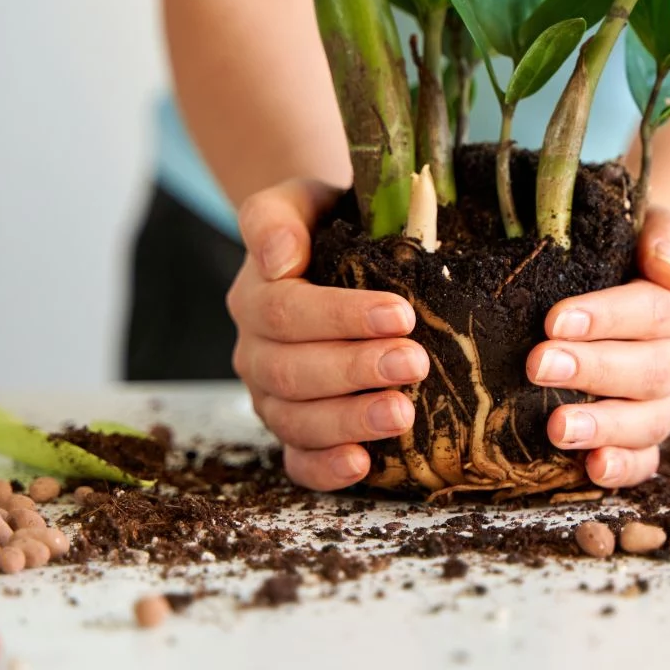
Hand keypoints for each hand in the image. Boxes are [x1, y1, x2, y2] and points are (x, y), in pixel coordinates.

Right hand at [226, 180, 428, 490]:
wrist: (329, 249)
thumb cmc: (325, 224)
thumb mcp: (301, 200)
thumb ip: (276, 218)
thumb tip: (277, 258)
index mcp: (255, 296)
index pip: (287, 312)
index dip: (341, 317)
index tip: (400, 313)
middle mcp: (255, 351)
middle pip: (292, 371)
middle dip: (355, 370)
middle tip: (414, 362)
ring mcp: (271, 396)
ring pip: (296, 420)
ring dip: (349, 422)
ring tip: (402, 414)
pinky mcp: (294, 432)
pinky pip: (297, 461)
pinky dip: (324, 469)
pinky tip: (362, 466)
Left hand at [530, 208, 669, 488]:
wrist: (629, 276)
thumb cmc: (625, 251)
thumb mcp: (649, 223)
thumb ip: (664, 236)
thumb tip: (666, 267)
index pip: (651, 310)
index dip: (606, 316)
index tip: (555, 319)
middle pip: (648, 370)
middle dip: (592, 370)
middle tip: (538, 365)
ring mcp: (665, 400)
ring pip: (648, 421)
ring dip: (604, 427)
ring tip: (558, 427)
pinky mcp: (647, 434)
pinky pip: (646, 459)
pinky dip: (624, 469)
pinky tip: (592, 468)